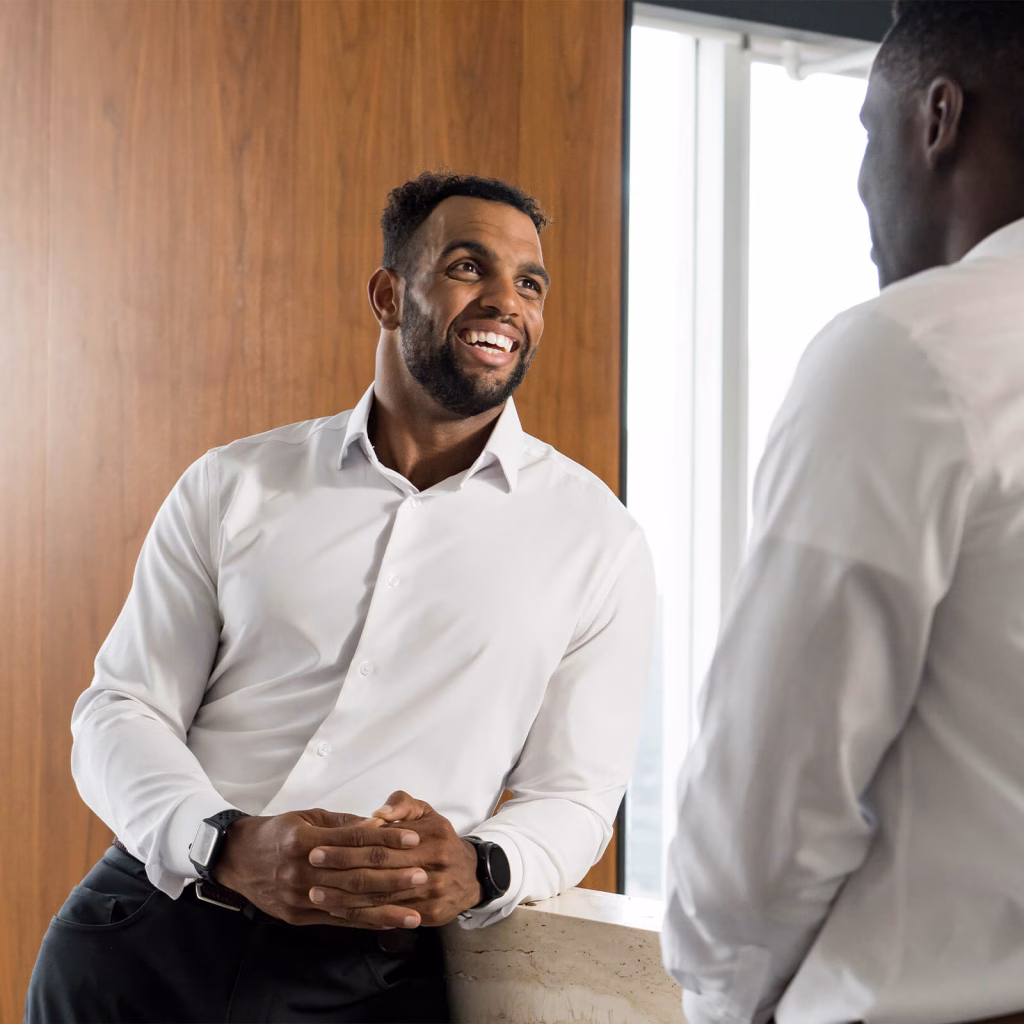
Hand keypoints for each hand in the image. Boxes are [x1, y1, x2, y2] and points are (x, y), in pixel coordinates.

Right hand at [214, 808, 424, 928]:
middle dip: (392, 877)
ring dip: (385, 908)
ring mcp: (299, 896)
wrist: (235, 859)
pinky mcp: (298, 916)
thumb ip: (343, 823)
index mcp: (304, 839)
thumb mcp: (307, 817)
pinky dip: (365, 922)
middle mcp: (301, 870)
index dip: (386, 840)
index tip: (412, 839)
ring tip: (414, 910)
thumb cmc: (276, 832)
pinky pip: (338, 920)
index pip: (354, 840)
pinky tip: (388, 922)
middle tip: (422, 875)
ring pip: (350, 903)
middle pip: (355, 875)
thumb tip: (379, 825)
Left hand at [311, 790, 482, 926]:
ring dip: (344, 898)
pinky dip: (362, 915)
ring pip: (380, 898)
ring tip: (315, 894)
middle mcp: (433, 865)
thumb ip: (402, 805)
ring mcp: (431, 893)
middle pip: (378, 871)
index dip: (348, 846)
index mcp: (431, 836)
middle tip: (310, 868)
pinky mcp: (428, 915)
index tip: (318, 846)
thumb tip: (378, 814)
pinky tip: (338, 912)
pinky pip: (388, 917)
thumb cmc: (440, 838)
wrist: (470, 874)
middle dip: (340, 870)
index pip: (382, 843)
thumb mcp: (427, 812)